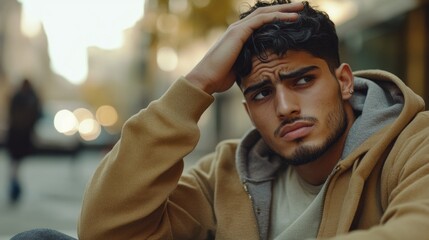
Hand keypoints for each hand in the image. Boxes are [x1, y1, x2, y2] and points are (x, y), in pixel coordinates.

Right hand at [186, 2, 303, 94]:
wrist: (206, 79)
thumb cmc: (220, 78)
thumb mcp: (240, 67)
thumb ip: (249, 62)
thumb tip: (260, 67)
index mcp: (239, 36)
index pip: (261, 21)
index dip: (277, 18)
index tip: (292, 19)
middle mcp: (238, 28)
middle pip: (265, 12)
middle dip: (283, 9)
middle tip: (300, 7)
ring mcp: (238, 28)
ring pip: (265, 12)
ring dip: (284, 10)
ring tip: (300, 8)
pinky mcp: (239, 32)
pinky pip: (262, 20)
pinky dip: (278, 17)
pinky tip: (292, 18)